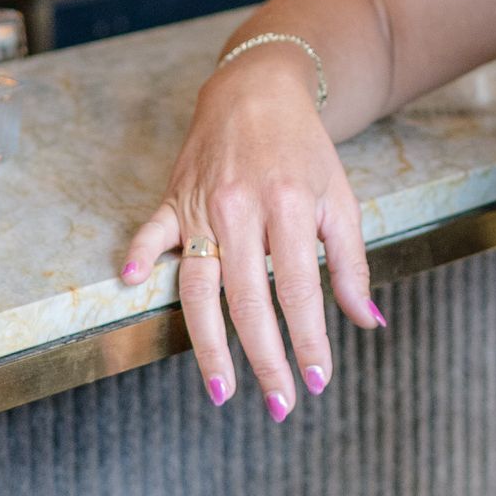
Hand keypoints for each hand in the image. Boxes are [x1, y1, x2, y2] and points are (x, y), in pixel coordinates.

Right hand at [122, 48, 381, 414]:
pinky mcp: (174, 197)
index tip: (317, 380)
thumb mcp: (341, 200)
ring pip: (199, 283)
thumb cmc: (305, 151)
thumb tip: (368, 322)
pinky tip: (128, 282)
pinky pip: (151, 230)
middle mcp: (244, 208)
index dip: (307, 339)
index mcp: (292, 207)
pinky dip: (138, 253)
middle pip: (249, 299)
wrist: (259, 89)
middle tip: (279, 405)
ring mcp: (204, 203)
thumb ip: (351, 263)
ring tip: (222, 390)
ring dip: (208, 342)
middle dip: (265, 358)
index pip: (298, 288)